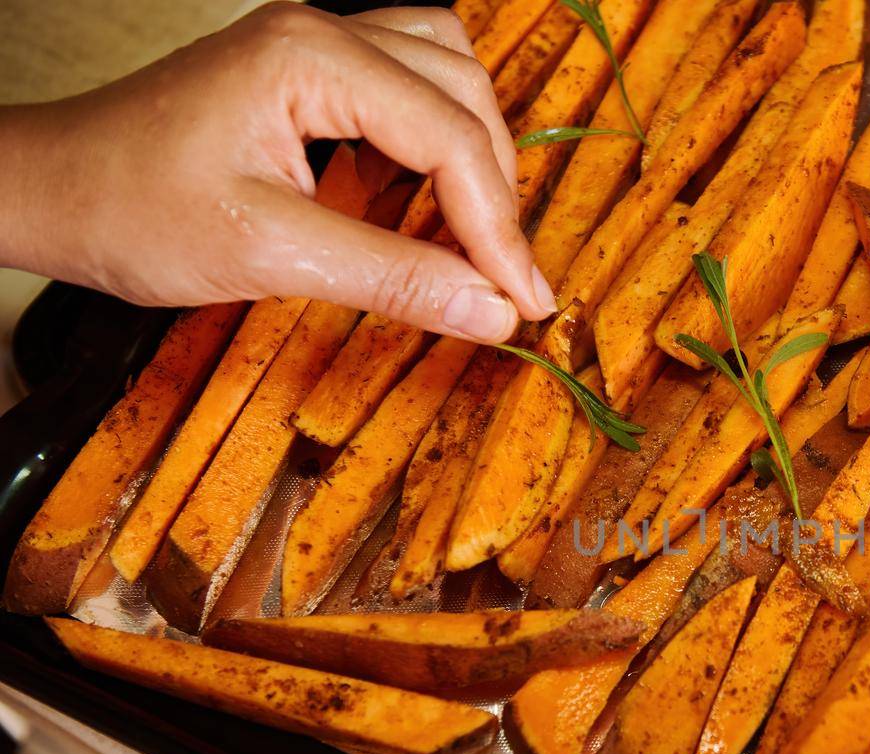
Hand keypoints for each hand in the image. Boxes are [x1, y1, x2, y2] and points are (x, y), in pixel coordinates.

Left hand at [0, 3, 554, 343]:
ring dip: (476, 155)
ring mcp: (314, 43)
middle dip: (495, 191)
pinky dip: (438, 140)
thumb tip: (491, 311)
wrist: (50, 189)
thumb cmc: (131, 210)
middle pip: (464, 93)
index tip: (524, 303)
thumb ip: (392, 277)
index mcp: (311, 58)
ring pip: (448, 75)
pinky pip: (409, 84)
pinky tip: (429, 198)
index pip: (450, 137)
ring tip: (478, 237)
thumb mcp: (269, 255)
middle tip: (506, 283)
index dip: (498, 228)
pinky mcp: (306, 70)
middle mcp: (323, 32)